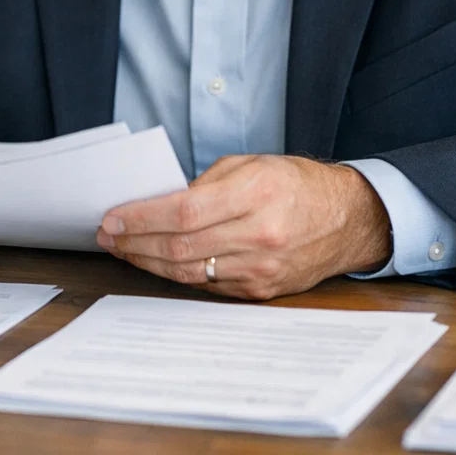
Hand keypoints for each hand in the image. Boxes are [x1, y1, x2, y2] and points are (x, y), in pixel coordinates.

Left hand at [96, 155, 391, 299]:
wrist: (348, 219)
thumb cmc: (295, 184)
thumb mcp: (250, 165)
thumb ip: (204, 184)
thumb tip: (157, 205)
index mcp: (255, 193)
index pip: (183, 212)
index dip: (140, 219)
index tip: (112, 219)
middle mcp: (260, 235)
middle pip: (180, 247)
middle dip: (134, 243)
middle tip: (107, 236)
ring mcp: (262, 268)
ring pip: (189, 272)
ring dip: (148, 262)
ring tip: (124, 250)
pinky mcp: (262, 291)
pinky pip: (209, 285)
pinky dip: (178, 274)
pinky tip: (157, 262)